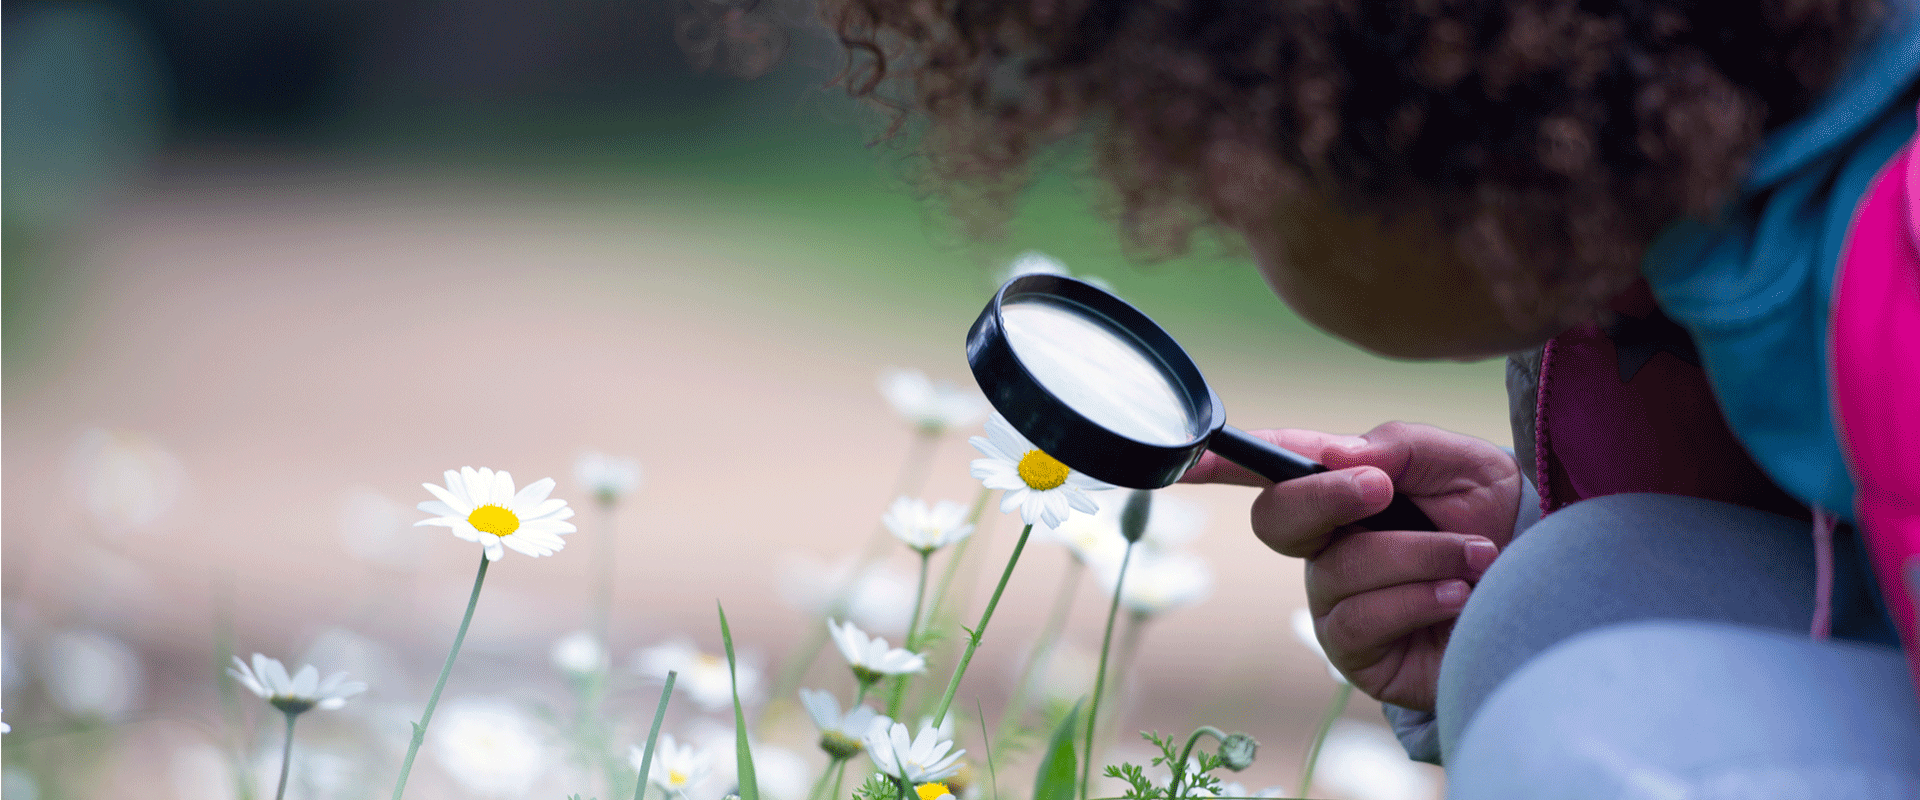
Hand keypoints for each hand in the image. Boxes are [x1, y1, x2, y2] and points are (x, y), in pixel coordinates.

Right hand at [1181, 422, 1520, 710]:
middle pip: (1276, 519)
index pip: (1272, 471)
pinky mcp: (1357, 653)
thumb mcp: (1461, 462)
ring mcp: (1336, 601)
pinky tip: (1458, 598)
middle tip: (1383, 488)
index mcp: (1341, 491)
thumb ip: (1397, 445)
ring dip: (1417, 554)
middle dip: (1326, 498)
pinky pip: (1360, 620)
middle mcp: (1326, 546)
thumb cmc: (1496, 520)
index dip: (1223, 463)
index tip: (1191, 456)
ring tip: (1474, 556)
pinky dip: (1417, 599)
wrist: (1548, 591)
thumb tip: (1336, 456)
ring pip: (1338, 568)